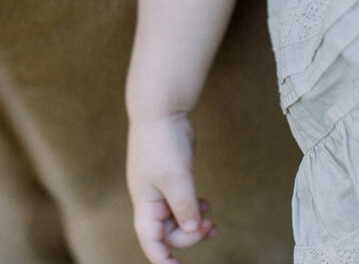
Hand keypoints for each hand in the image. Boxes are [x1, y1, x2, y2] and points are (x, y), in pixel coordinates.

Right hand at [127, 113, 215, 263]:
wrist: (161, 109)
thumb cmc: (162, 142)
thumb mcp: (176, 178)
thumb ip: (184, 207)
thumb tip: (190, 231)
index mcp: (145, 202)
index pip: (150, 240)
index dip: (162, 258)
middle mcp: (151, 198)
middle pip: (168, 232)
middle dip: (189, 236)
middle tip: (210, 228)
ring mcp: (161, 187)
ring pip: (177, 218)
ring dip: (194, 224)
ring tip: (213, 222)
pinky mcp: (173, 177)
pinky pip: (183, 203)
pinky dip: (195, 209)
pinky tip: (208, 207)